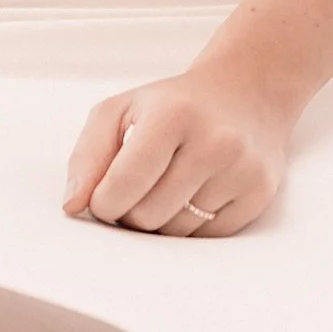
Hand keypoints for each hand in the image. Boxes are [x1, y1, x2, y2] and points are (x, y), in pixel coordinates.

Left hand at [63, 58, 295, 237]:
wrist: (246, 93)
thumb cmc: (172, 106)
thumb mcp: (120, 110)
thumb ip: (88, 156)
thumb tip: (72, 206)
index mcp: (174, 115)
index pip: (123, 184)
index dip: (102, 202)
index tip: (102, 197)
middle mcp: (215, 141)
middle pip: (148, 215)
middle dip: (131, 212)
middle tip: (137, 189)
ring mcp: (242, 169)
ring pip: (176, 232)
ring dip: (160, 221)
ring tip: (168, 187)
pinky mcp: (260, 193)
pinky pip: (207, 238)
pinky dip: (191, 225)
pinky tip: (195, 193)